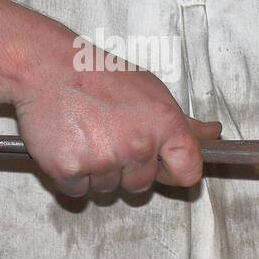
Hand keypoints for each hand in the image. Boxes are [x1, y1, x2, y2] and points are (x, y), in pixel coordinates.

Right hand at [15, 58, 220, 197]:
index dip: (175, 173)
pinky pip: (78, 191)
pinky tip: (69, 146)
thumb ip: (184, 122)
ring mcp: (103, 159)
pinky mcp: (69, 169)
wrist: (46, 67)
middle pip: (142, 184)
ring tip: (87, 135)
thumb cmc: (98, 75)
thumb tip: (213, 133)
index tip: (164, 167)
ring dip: (98, 171)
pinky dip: (71, 176)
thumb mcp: (152, 92)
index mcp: (165, 125)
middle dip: (128, 169)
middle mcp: (138, 145)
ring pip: (108, 188)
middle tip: (110, 137)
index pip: (189, 172)